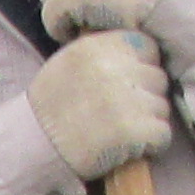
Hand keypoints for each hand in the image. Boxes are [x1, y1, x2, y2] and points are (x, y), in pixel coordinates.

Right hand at [26, 28, 172, 182]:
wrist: (32, 148)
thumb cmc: (52, 107)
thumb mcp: (70, 62)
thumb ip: (105, 52)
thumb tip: (146, 53)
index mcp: (96, 46)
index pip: (147, 47)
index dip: (141, 67)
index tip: (126, 84)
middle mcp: (111, 68)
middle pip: (158, 78)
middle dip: (145, 96)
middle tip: (120, 113)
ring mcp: (124, 99)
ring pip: (162, 107)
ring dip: (147, 121)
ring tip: (118, 131)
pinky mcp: (132, 131)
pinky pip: (162, 134)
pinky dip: (150, 145)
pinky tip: (125, 146)